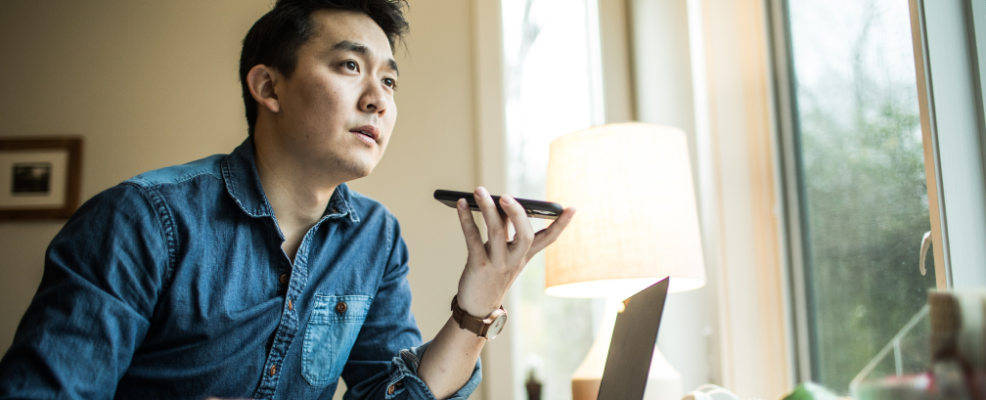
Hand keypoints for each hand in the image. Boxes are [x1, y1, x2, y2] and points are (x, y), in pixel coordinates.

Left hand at [454, 187, 575, 316]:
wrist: (477, 308)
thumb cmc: (490, 275)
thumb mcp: (503, 253)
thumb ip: (504, 229)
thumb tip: (496, 203)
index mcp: (524, 256)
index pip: (548, 239)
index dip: (560, 225)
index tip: (571, 208)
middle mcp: (515, 260)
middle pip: (525, 235)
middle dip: (517, 213)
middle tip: (505, 196)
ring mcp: (497, 264)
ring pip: (496, 233)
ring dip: (487, 209)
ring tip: (479, 191)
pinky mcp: (478, 266)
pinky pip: (473, 238)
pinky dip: (466, 219)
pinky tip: (461, 204)